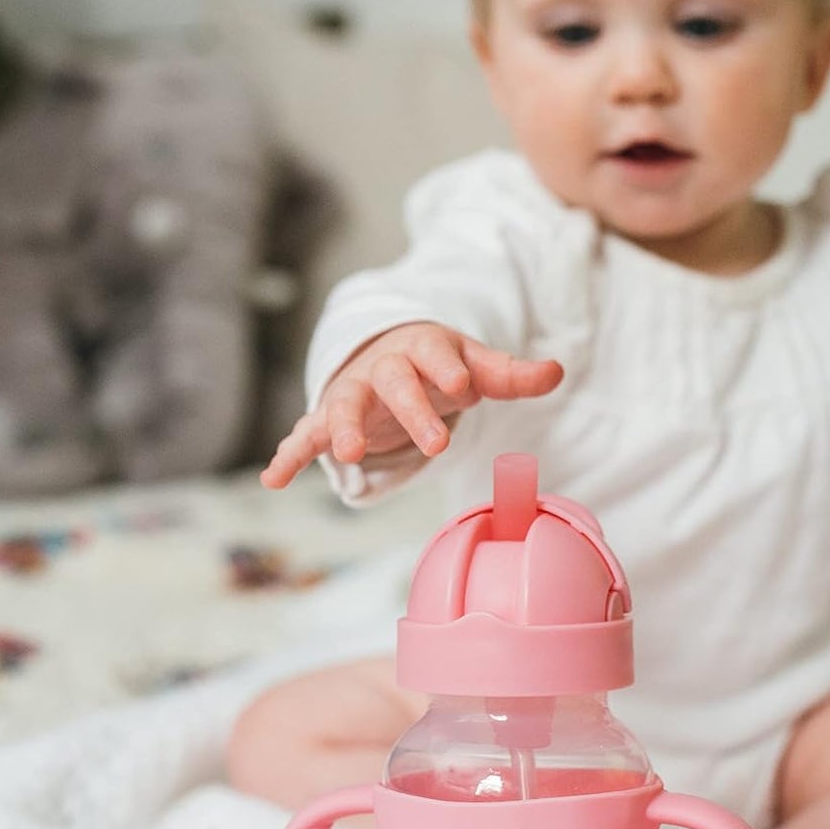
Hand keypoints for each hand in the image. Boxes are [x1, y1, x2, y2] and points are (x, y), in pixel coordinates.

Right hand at [261, 321, 563, 487]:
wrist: (389, 355)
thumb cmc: (440, 366)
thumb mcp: (476, 367)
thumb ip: (512, 374)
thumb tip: (557, 370)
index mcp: (422, 349)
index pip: (434, 354)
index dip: (447, 368)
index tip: (464, 386)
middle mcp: (383, 368)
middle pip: (393, 383)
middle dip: (411, 410)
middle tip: (435, 444)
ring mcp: (353, 393)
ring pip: (343, 406)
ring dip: (343, 429)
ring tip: (346, 456)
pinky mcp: (329, 419)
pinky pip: (305, 435)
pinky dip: (288, 455)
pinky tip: (273, 478)